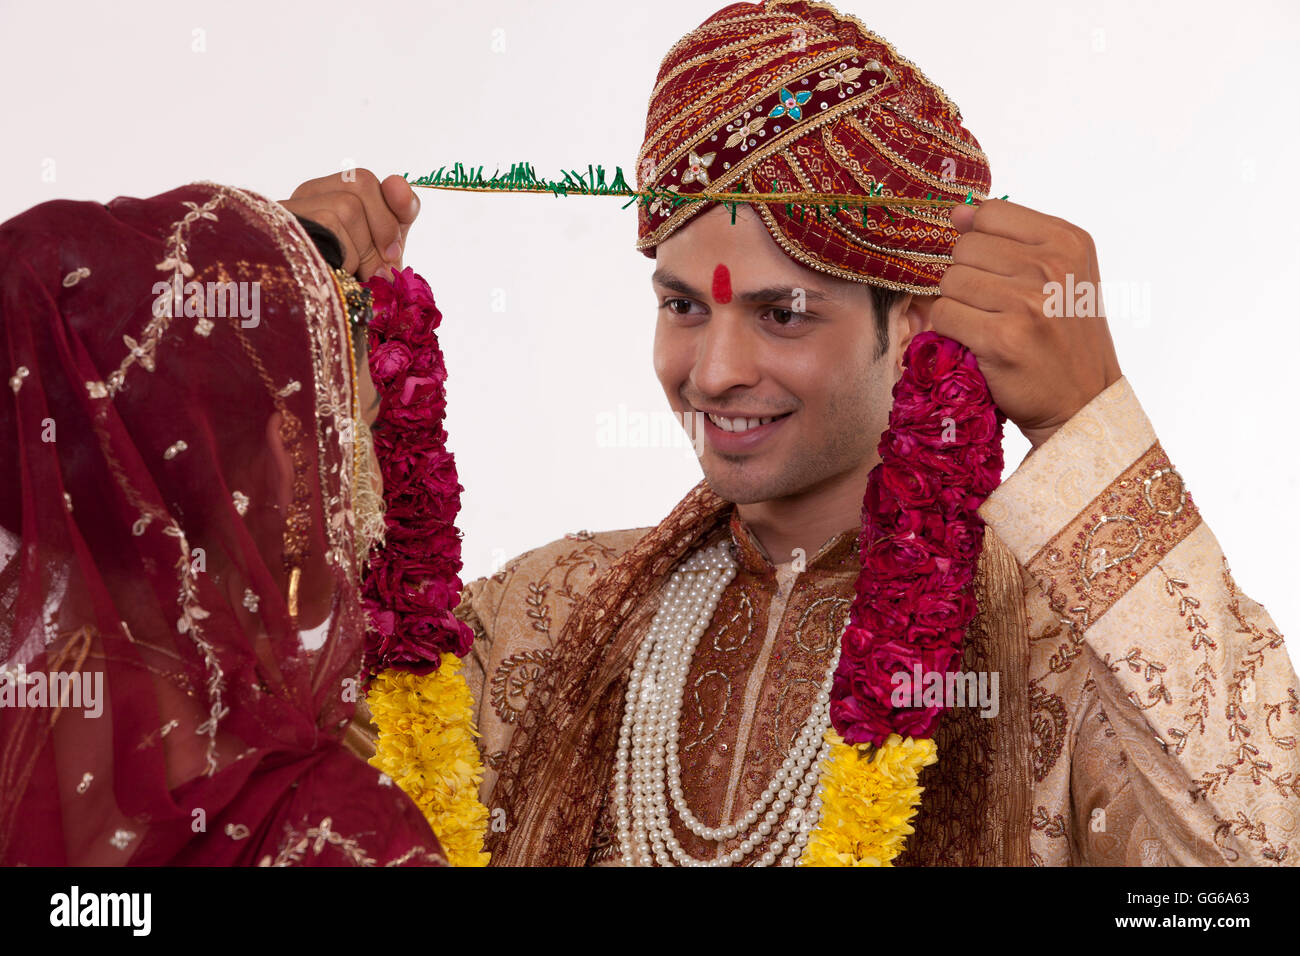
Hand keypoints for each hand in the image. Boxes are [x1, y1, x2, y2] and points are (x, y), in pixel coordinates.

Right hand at [281, 169, 419, 279]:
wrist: (325, 321)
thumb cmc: (355, 287)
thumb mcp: (384, 251)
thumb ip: (399, 215)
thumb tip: (397, 183)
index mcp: (330, 196)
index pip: (365, 179)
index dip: (391, 210)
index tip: (393, 252)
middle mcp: (306, 196)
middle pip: (361, 183)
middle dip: (383, 229)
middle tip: (378, 270)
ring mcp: (288, 209)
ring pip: (347, 205)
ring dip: (363, 252)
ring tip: (353, 277)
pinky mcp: (279, 226)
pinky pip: (329, 223)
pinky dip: (346, 257)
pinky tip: (337, 277)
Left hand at [915, 199, 1122, 448]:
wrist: (1082, 402)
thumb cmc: (1064, 337)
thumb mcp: (1058, 276)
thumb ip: (1010, 238)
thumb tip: (959, 212)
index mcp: (1068, 241)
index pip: (989, 213)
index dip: (980, 244)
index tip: (997, 272)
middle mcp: (1052, 266)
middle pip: (965, 248)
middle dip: (968, 278)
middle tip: (995, 308)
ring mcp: (1028, 302)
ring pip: (950, 281)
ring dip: (958, 306)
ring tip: (988, 325)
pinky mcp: (1002, 338)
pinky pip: (944, 315)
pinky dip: (950, 331)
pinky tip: (977, 344)